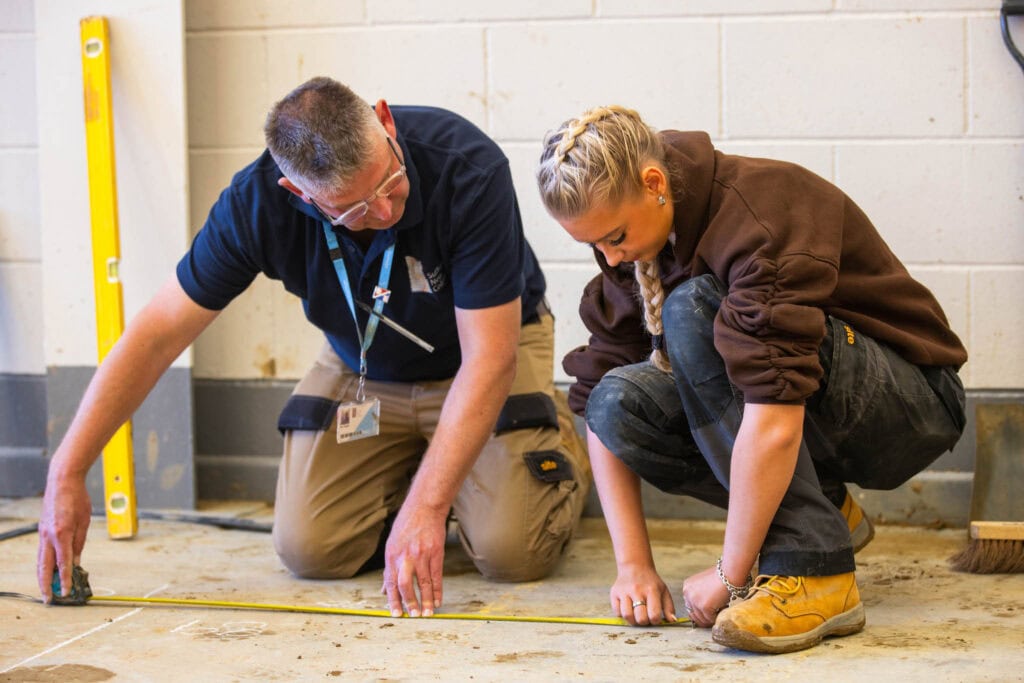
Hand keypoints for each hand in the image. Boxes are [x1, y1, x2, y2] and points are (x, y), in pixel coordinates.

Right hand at [37, 475, 91, 601]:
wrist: (62, 481)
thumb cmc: (77, 498)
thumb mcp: (85, 522)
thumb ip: (79, 544)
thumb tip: (75, 562)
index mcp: (62, 533)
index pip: (63, 563)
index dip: (65, 580)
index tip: (67, 592)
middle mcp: (49, 536)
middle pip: (45, 567)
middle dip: (46, 585)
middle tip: (49, 600)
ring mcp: (42, 533)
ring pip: (40, 561)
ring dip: (43, 577)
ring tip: (47, 590)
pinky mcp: (41, 530)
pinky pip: (42, 551)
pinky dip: (44, 564)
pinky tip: (48, 571)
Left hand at [380, 504, 445, 617]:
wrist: (424, 508)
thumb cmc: (407, 525)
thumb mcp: (392, 544)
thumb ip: (389, 569)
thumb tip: (384, 589)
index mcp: (392, 555)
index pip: (390, 583)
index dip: (392, 600)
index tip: (395, 614)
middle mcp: (405, 557)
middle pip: (405, 585)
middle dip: (409, 603)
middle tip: (412, 616)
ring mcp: (421, 555)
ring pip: (423, 583)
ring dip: (425, 600)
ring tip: (427, 613)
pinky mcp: (436, 553)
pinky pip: (436, 576)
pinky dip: (437, 590)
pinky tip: (437, 600)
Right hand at [610, 564, 676, 625]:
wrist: (634, 567)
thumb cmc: (651, 582)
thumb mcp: (664, 591)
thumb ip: (669, 607)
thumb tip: (672, 621)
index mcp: (651, 590)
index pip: (654, 615)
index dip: (655, 621)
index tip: (655, 617)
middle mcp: (637, 590)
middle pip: (640, 618)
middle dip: (644, 622)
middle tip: (645, 617)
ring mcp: (624, 592)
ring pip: (627, 616)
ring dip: (633, 620)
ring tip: (636, 615)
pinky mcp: (614, 593)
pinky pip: (617, 612)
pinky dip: (622, 615)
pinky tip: (628, 609)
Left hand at [681, 565, 730, 627]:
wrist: (728, 574)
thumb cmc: (720, 577)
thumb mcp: (703, 583)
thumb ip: (699, 594)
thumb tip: (701, 610)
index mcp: (687, 587)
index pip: (689, 606)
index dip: (699, 611)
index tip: (706, 614)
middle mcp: (688, 594)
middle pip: (693, 614)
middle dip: (703, 617)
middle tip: (713, 616)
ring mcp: (695, 601)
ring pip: (702, 619)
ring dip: (711, 618)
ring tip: (720, 610)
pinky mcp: (704, 607)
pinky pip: (710, 619)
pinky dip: (717, 617)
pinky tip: (722, 609)